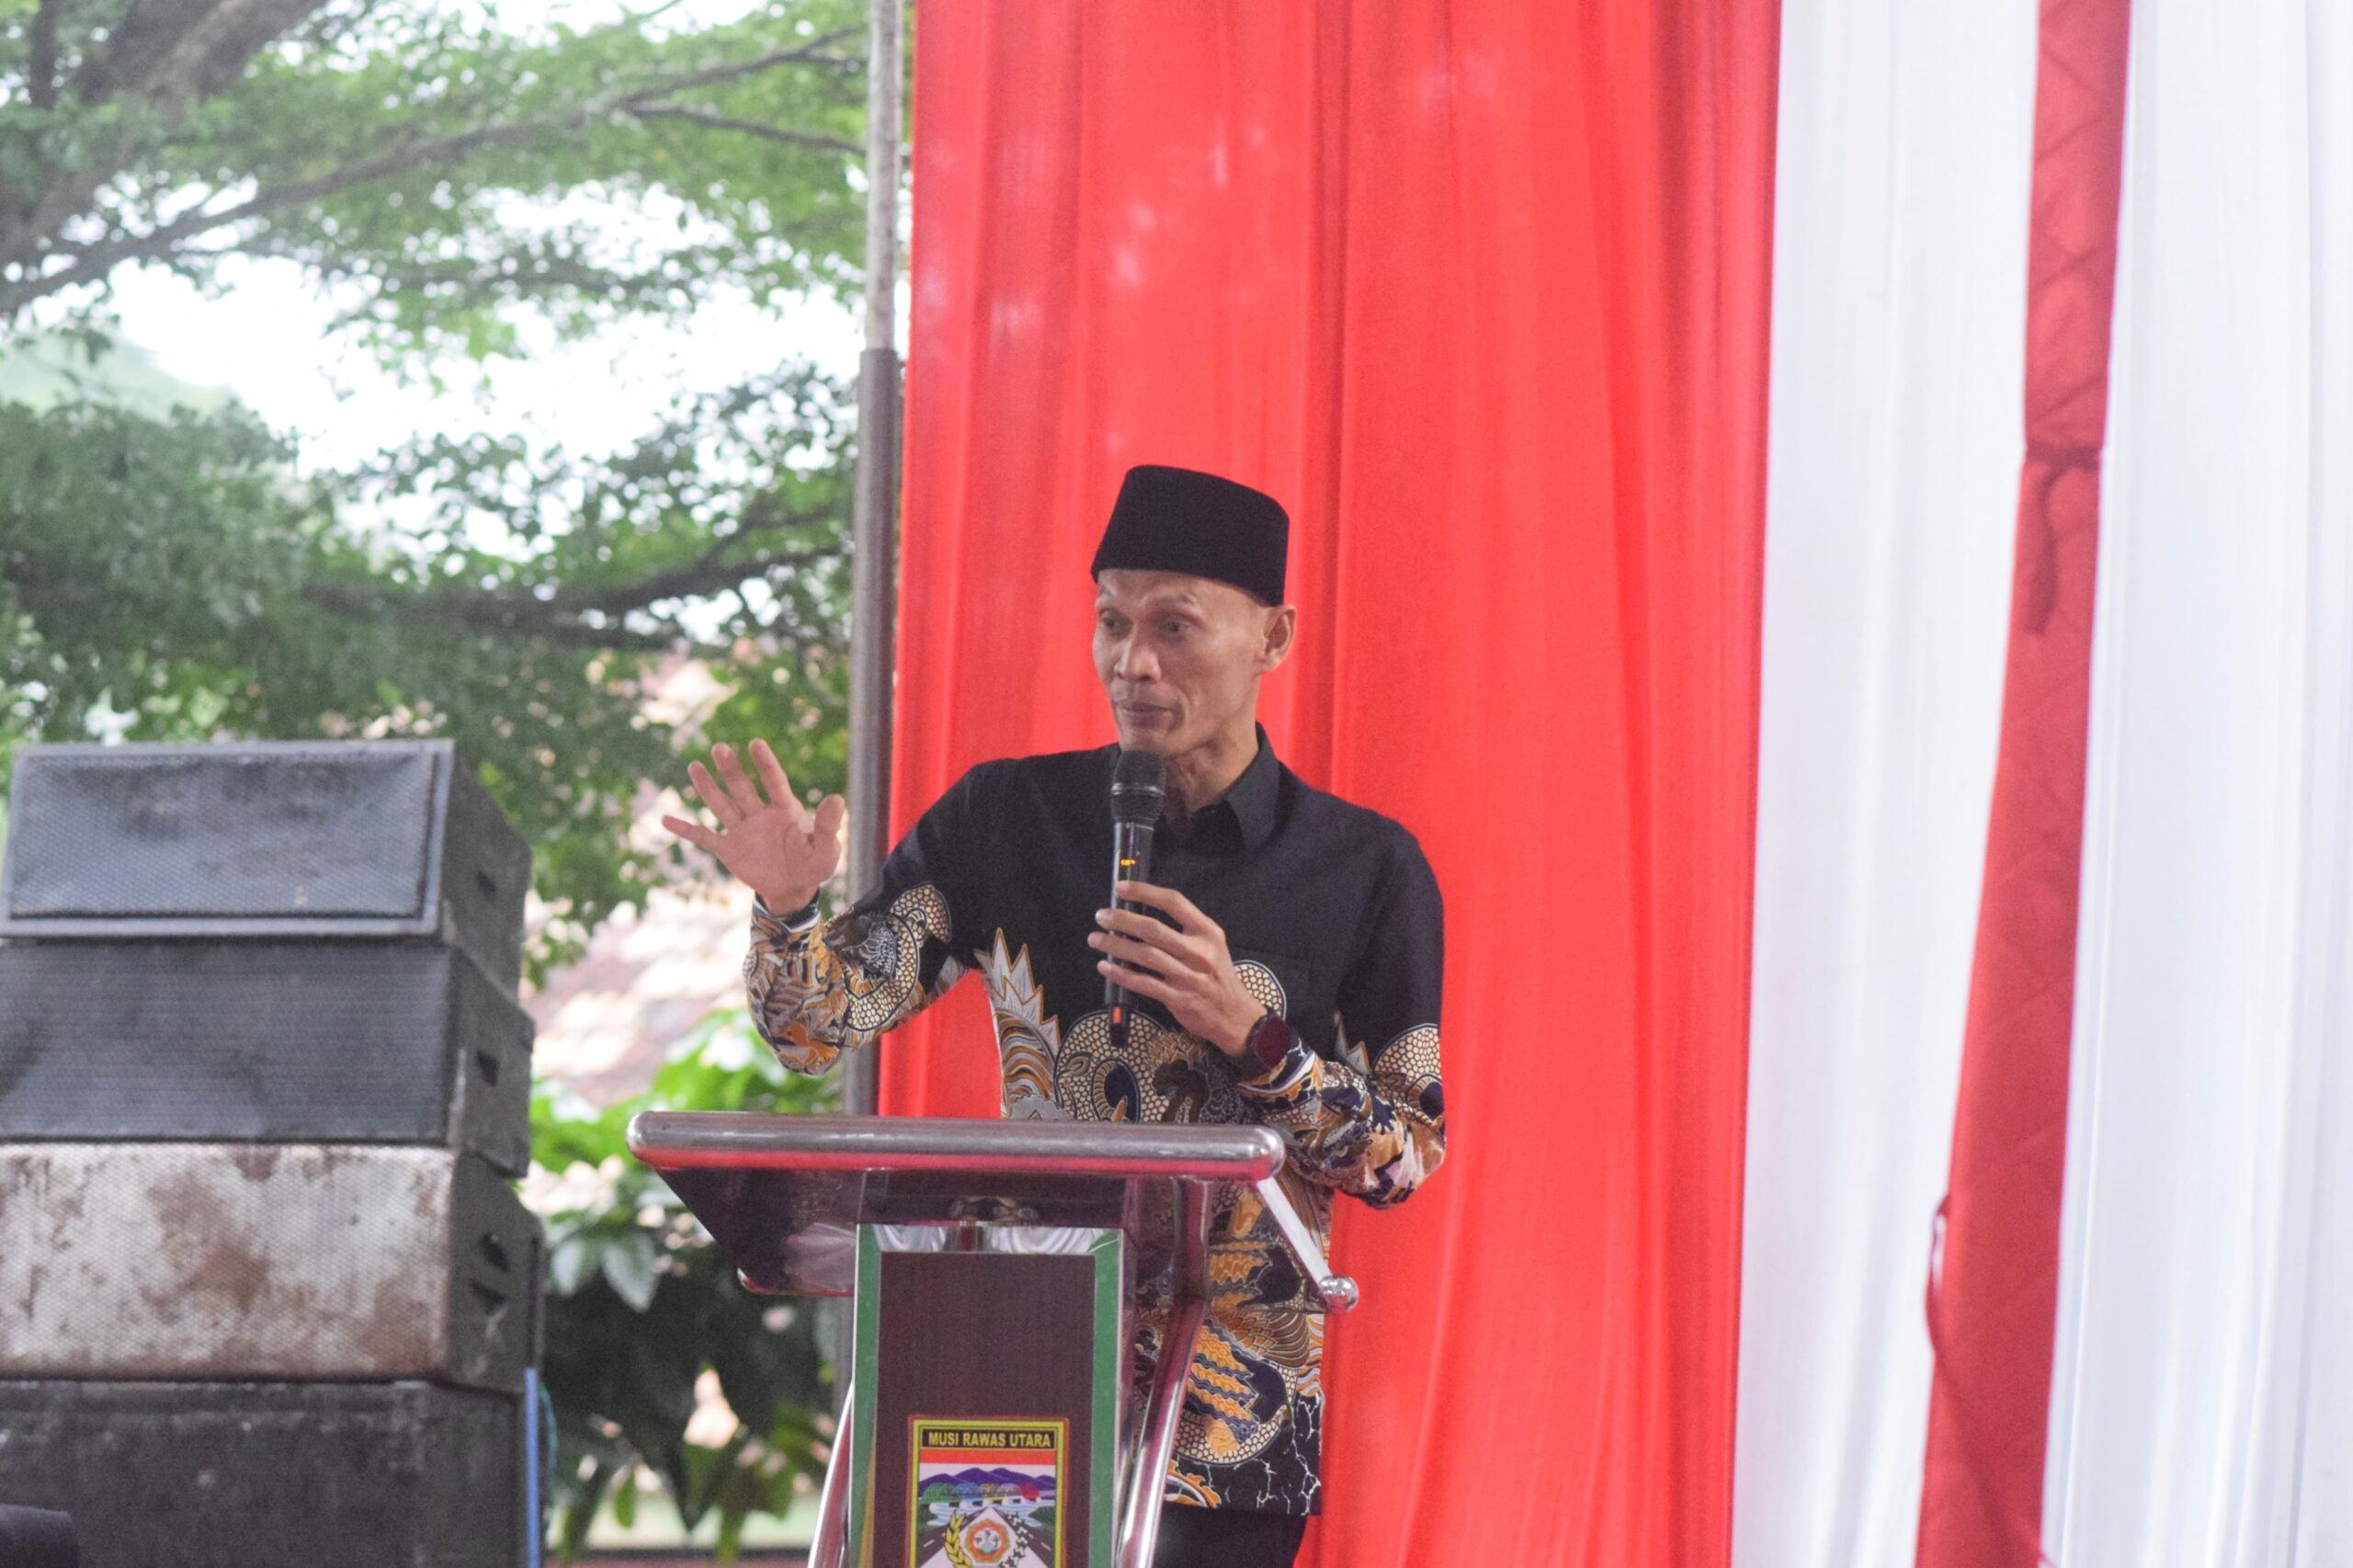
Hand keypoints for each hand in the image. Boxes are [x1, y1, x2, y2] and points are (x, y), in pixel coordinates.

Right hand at [660, 738, 844, 912]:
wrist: (794, 888)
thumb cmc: (814, 865)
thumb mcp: (826, 850)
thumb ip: (828, 826)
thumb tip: (836, 798)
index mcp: (785, 809)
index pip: (774, 782)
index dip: (765, 764)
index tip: (755, 744)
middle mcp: (760, 814)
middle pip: (742, 788)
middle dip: (731, 770)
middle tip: (720, 748)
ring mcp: (742, 830)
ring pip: (722, 805)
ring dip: (708, 787)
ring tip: (694, 766)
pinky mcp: (728, 849)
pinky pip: (704, 837)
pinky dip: (685, 830)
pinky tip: (666, 819)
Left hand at [1088, 881, 1265, 1058]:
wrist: (1236, 1015)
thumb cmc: (1218, 976)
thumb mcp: (1213, 945)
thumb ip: (1186, 930)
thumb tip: (1142, 915)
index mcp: (1207, 932)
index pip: (1174, 903)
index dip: (1145, 892)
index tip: (1121, 888)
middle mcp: (1198, 951)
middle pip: (1154, 929)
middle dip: (1123, 920)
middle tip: (1102, 916)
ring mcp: (1188, 976)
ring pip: (1145, 956)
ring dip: (1116, 945)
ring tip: (1096, 939)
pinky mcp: (1178, 998)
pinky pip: (1143, 984)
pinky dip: (1121, 974)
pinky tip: (1106, 967)